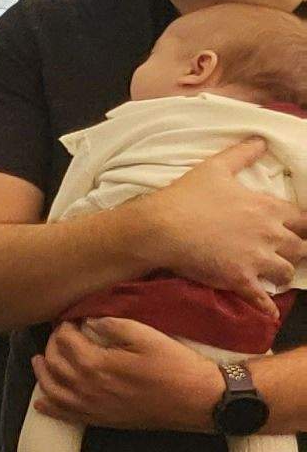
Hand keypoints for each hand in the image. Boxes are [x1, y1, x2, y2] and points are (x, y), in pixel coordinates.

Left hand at [31, 316, 227, 432]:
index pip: (65, 341)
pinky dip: (49, 408)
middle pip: (54, 364)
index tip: (71, 319)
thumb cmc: (176, 365)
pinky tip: (41, 402)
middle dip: (51, 346)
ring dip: (42, 374)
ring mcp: (93, 407)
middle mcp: (86, 388)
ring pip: (53, 391)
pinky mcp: (102, 420)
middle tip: (59, 335)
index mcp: (95, 364)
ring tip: (40, 361)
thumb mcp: (147, 336)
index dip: (64, 327)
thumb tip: (89, 320)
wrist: (199, 400)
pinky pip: (66, 416)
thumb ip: (114, 325)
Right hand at [130, 142, 306, 301]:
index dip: (305, 227)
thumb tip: (260, 139)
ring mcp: (256, 259)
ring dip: (283, 275)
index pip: (305, 220)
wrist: (160, 227)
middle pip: (302, 248)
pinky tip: (269, 312)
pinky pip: (262, 299)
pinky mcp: (239, 279)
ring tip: (274, 276)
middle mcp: (270, 234)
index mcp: (268, 208)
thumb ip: (242, 154)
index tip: (300, 231)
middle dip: (298, 251)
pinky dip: (267, 307)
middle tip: (288, 254)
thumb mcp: (214, 168)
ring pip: (287, 272)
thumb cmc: (186, 196)